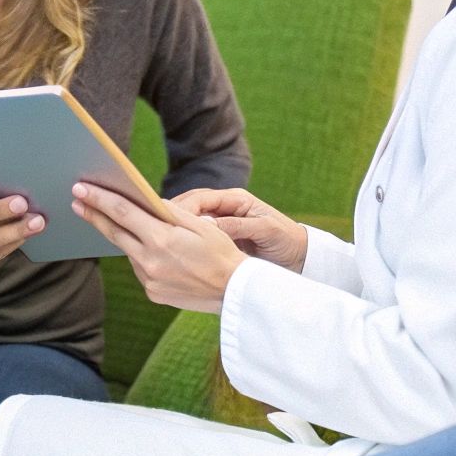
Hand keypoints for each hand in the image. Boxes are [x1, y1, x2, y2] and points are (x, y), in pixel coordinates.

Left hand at [71, 182, 245, 313]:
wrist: (236, 292)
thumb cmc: (222, 253)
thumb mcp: (202, 225)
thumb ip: (171, 212)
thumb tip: (147, 200)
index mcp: (162, 240)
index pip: (122, 213)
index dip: (99, 199)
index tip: (80, 188)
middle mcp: (150, 262)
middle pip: (115, 232)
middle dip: (94, 214)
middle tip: (77, 199)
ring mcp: (149, 280)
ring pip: (129, 251)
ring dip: (122, 235)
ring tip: (113, 220)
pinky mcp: (153, 293)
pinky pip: (140, 268)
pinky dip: (141, 256)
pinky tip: (148, 249)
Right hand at [171, 188, 308, 272]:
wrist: (299, 257)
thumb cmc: (286, 240)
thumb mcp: (265, 230)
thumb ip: (238, 226)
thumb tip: (207, 225)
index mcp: (235, 199)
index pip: (200, 198)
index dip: (183, 208)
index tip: (169, 221)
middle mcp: (224, 207)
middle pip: (189, 207)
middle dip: (171, 216)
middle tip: (156, 229)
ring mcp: (220, 223)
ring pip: (189, 222)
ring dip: (174, 229)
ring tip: (158, 240)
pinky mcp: (219, 238)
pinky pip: (196, 237)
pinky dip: (183, 241)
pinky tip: (172, 251)